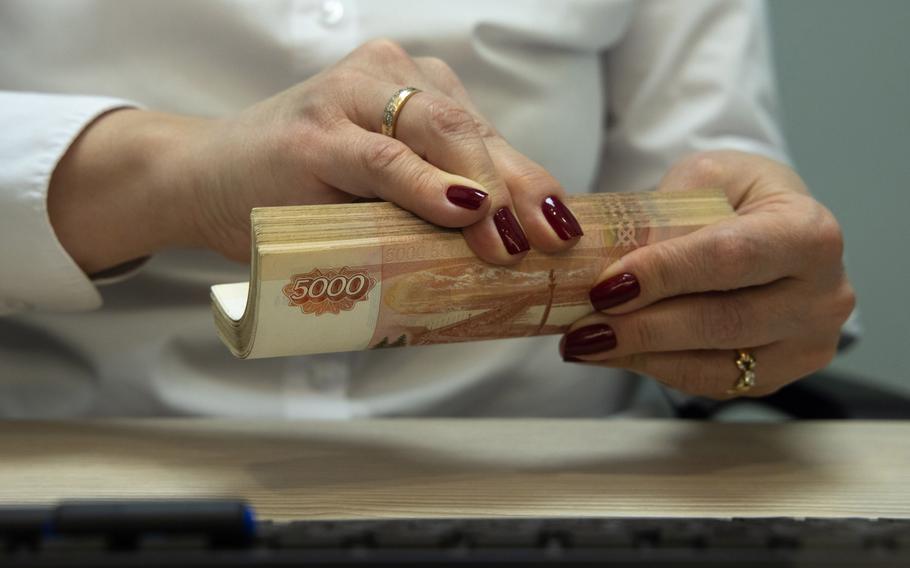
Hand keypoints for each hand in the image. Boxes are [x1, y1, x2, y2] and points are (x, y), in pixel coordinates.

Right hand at [49, 39, 582, 273]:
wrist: (205, 180)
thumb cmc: (299, 190)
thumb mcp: (377, 190)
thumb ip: (430, 200)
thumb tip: (506, 252)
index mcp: (410, 89)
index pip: (485, 135)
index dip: (529, 181)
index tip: (564, 229)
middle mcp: (386, 79)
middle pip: (472, 131)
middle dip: (519, 189)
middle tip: (552, 242)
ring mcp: (347, 99)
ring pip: (439, 134)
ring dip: (485, 191)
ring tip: (514, 242)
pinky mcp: (314, 135)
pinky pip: (385, 159)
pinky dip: (426, 186)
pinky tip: (464, 209)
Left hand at [561, 151, 855, 398]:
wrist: (769, 224)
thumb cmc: (735, 196)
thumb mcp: (701, 180)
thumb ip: (666, 218)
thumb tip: (615, 268)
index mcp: (810, 233)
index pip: (731, 257)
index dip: (665, 274)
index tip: (606, 284)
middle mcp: (823, 295)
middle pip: (724, 321)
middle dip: (644, 326)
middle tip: (583, 325)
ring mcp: (807, 344)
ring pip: (715, 364)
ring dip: (639, 356)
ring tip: (583, 342)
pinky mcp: (779, 375)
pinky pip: (710, 382)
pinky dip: (654, 369)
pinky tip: (611, 353)